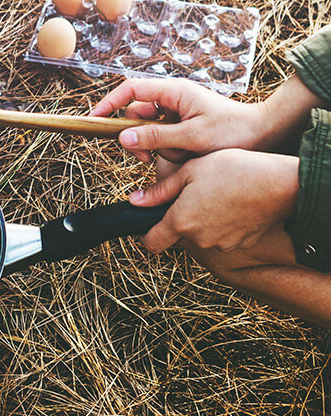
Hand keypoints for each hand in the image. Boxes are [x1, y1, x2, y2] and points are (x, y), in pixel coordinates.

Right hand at [90, 78, 267, 163]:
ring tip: (176, 156)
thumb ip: (157, 137)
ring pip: (147, 130)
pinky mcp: (180, 125)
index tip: (94, 120)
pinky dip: (166, 150)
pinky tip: (182, 156)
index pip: (130, 90)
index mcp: (174, 91)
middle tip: (144, 157)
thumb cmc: (234, 131)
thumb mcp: (193, 137)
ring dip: (155, 147)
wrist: (263, 135)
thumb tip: (123, 137)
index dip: (109, 103)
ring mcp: (176, 111)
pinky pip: (160, 138)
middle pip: (135, 114)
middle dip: (137, 137)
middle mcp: (172, 98)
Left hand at [133, 149, 298, 253]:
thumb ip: (160, 191)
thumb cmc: (234, 171)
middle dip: (182, 218)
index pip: (152, 243)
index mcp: (181, 222)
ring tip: (218, 195)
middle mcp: (199, 239)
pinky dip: (224, 224)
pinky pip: (224, 235)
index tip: (146, 227)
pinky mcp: (241, 244)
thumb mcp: (189, 171)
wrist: (280, 184)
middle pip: (180, 234)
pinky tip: (234, 204)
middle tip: (194, 193)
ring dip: (204, 221)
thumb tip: (136, 201)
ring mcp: (222, 244)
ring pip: (203, 235)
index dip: (146, 236)